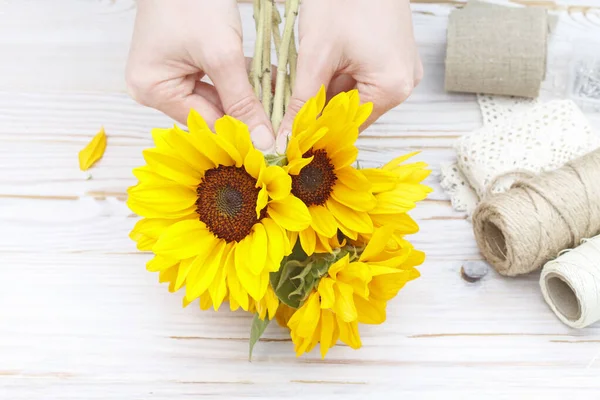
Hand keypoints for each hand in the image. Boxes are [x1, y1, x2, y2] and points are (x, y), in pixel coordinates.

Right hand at [126, 0, 274, 150]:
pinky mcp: (184, 65)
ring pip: (218, 98)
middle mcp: (155, 89)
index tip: (272, 138)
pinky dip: (240, 80)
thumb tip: (261, 142)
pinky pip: (216, 82)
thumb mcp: (221, 55)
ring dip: (248, 95)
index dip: (239, 131)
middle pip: (210, 113)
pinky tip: (266, 80)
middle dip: (246, 111)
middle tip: (280, 117)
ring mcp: (169, 76)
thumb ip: (243, 101)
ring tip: (278, 96)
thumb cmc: (192, 1)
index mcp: (153, 90)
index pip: (204, 123)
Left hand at [276, 0, 421, 149]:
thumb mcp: (316, 54)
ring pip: (356, 97)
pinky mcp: (395, 58)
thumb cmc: (343, 0)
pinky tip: (322, 67)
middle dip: (321, 110)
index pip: (348, 127)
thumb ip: (302, 102)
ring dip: (329, 93)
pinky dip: (340, 78)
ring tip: (304, 83)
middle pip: (353, 114)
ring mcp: (402, 70)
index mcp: (391, 88)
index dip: (316, 132)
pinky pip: (364, 80)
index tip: (289, 138)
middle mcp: (404, 85)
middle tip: (288, 110)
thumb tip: (286, 138)